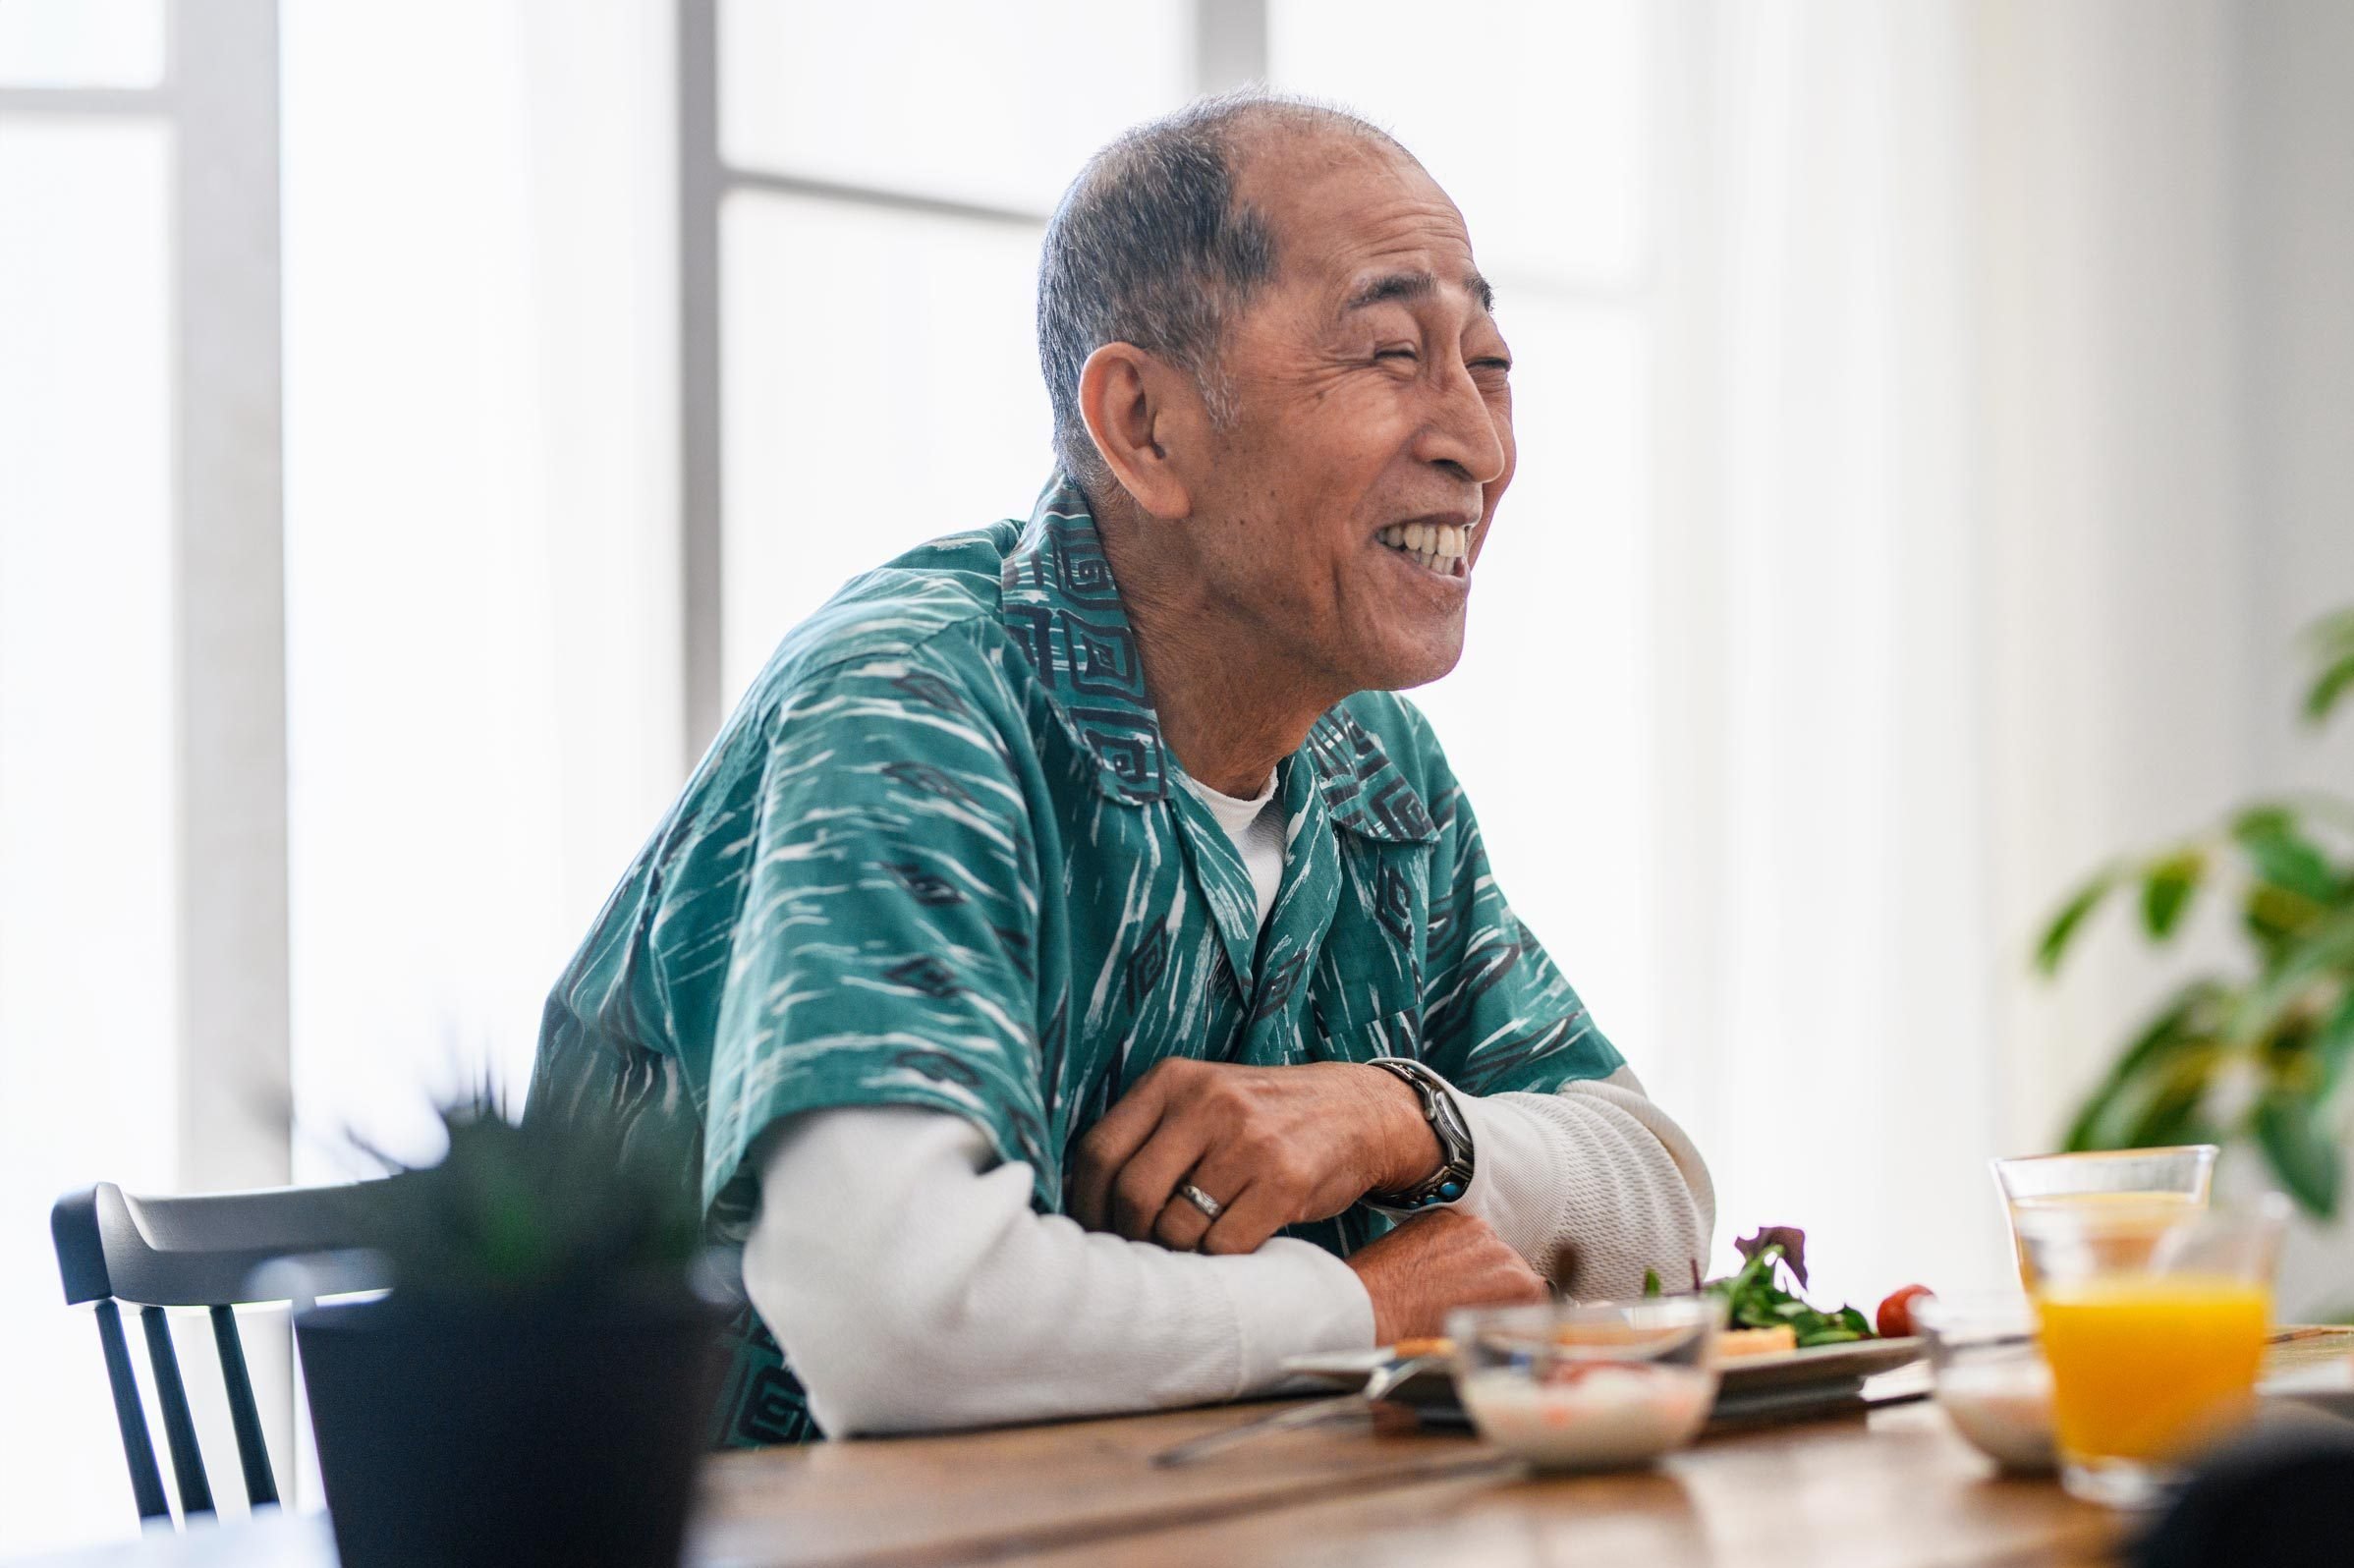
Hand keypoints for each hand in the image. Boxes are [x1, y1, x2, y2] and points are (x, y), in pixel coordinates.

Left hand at [1070, 1058, 1440, 1254]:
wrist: (1358, 1111)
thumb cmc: (1263, 1118)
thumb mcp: (1203, 1098)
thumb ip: (1149, 1134)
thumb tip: (1082, 1199)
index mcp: (1174, 1080)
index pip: (1099, 1151)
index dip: (1087, 1204)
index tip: (1094, 1233)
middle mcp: (1208, 1103)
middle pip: (1133, 1193)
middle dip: (1131, 1236)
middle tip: (1143, 1251)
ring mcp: (1248, 1141)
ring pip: (1178, 1227)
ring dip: (1179, 1252)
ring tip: (1193, 1246)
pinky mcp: (1284, 1180)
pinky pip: (1226, 1245)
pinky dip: (1220, 1259)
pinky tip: (1230, 1244)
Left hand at [1344, 1210, 1547, 1342]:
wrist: (1369, 1310)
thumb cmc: (1417, 1337)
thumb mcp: (1476, 1341)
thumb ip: (1504, 1326)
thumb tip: (1514, 1325)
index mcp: (1520, 1288)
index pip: (1536, 1293)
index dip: (1514, 1306)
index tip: (1498, 1311)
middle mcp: (1502, 1251)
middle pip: (1510, 1267)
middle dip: (1492, 1283)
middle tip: (1462, 1301)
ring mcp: (1472, 1229)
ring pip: (1484, 1246)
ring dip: (1471, 1261)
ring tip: (1440, 1284)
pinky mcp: (1443, 1216)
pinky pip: (1457, 1231)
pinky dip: (1448, 1244)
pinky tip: (1428, 1266)